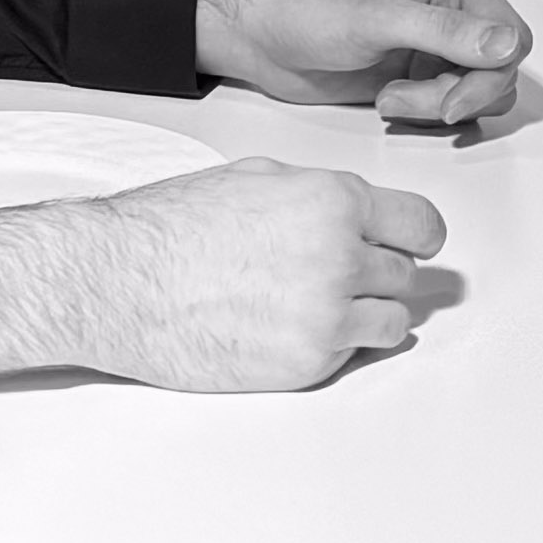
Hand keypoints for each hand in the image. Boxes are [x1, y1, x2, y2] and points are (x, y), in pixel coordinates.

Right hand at [0, 160, 445, 390]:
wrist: (119, 281)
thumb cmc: (171, 228)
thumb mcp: (258, 178)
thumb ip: (322, 196)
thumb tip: (362, 215)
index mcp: (334, 201)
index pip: (423, 225)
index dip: (417, 237)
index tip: (414, 246)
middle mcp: (341, 257)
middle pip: (406, 275)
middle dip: (377, 274)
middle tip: (336, 276)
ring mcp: (328, 316)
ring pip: (393, 322)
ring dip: (367, 315)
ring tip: (318, 307)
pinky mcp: (308, 364)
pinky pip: (351, 356)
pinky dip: (331, 347)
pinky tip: (285, 329)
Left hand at [197, 0, 532, 127]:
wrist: (263, 36)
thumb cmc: (307, 8)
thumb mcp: (378, 18)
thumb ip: (446, 31)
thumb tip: (505, 43)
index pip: (512, 37)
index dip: (490, 76)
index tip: (452, 101)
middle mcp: (451, 14)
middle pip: (499, 72)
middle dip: (459, 96)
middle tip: (408, 102)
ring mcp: (435, 49)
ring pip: (477, 95)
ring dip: (437, 108)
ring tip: (390, 99)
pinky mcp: (418, 79)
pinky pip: (448, 109)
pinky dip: (424, 116)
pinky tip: (386, 104)